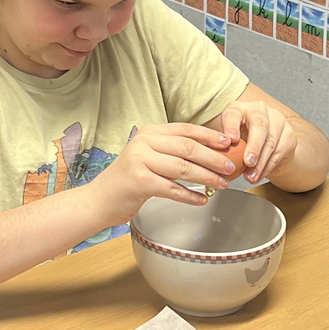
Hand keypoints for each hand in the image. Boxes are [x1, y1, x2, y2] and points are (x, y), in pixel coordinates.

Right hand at [87, 123, 238, 226]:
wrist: (99, 199)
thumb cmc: (127, 180)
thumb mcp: (147, 157)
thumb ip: (171, 152)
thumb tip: (208, 154)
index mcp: (149, 132)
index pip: (186, 129)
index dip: (210, 136)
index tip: (228, 143)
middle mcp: (144, 142)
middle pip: (188, 148)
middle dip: (213, 158)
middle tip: (230, 167)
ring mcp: (140, 161)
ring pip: (183, 168)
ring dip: (206, 177)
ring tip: (221, 184)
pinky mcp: (140, 181)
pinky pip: (173, 189)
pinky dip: (190, 195)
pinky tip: (201, 199)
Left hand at [219, 101, 297, 184]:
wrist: (265, 143)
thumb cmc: (242, 139)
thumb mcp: (227, 140)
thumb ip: (222, 145)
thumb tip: (215, 159)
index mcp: (239, 109)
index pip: (233, 114)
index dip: (231, 126)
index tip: (230, 139)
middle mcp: (260, 110)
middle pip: (260, 125)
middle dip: (254, 146)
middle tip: (247, 162)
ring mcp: (277, 121)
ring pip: (271, 142)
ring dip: (260, 163)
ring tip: (250, 176)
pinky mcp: (288, 135)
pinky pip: (278, 153)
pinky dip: (267, 167)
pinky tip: (259, 175)